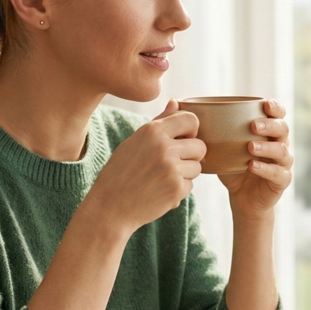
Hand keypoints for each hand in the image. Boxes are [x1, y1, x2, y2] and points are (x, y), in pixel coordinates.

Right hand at [85, 99, 205, 234]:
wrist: (110, 207)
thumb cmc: (120, 172)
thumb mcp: (134, 142)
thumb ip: (158, 122)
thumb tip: (175, 102)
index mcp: (152, 131)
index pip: (191, 119)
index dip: (191, 130)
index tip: (183, 139)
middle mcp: (164, 147)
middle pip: (200, 146)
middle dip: (191, 155)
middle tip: (172, 164)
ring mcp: (172, 168)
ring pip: (197, 167)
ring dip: (185, 174)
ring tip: (162, 178)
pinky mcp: (176, 189)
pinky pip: (190, 185)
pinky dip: (179, 190)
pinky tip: (160, 191)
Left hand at [218, 99, 292, 221]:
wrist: (243, 198)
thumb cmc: (234, 168)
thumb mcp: (223, 148)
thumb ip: (211, 131)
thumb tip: (182, 109)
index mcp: (269, 132)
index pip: (279, 115)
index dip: (275, 108)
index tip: (265, 104)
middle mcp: (280, 144)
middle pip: (283, 129)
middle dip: (270, 125)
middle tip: (253, 125)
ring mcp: (283, 163)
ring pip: (282, 151)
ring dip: (267, 147)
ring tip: (250, 147)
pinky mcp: (282, 181)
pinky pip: (278, 173)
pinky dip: (265, 169)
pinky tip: (252, 166)